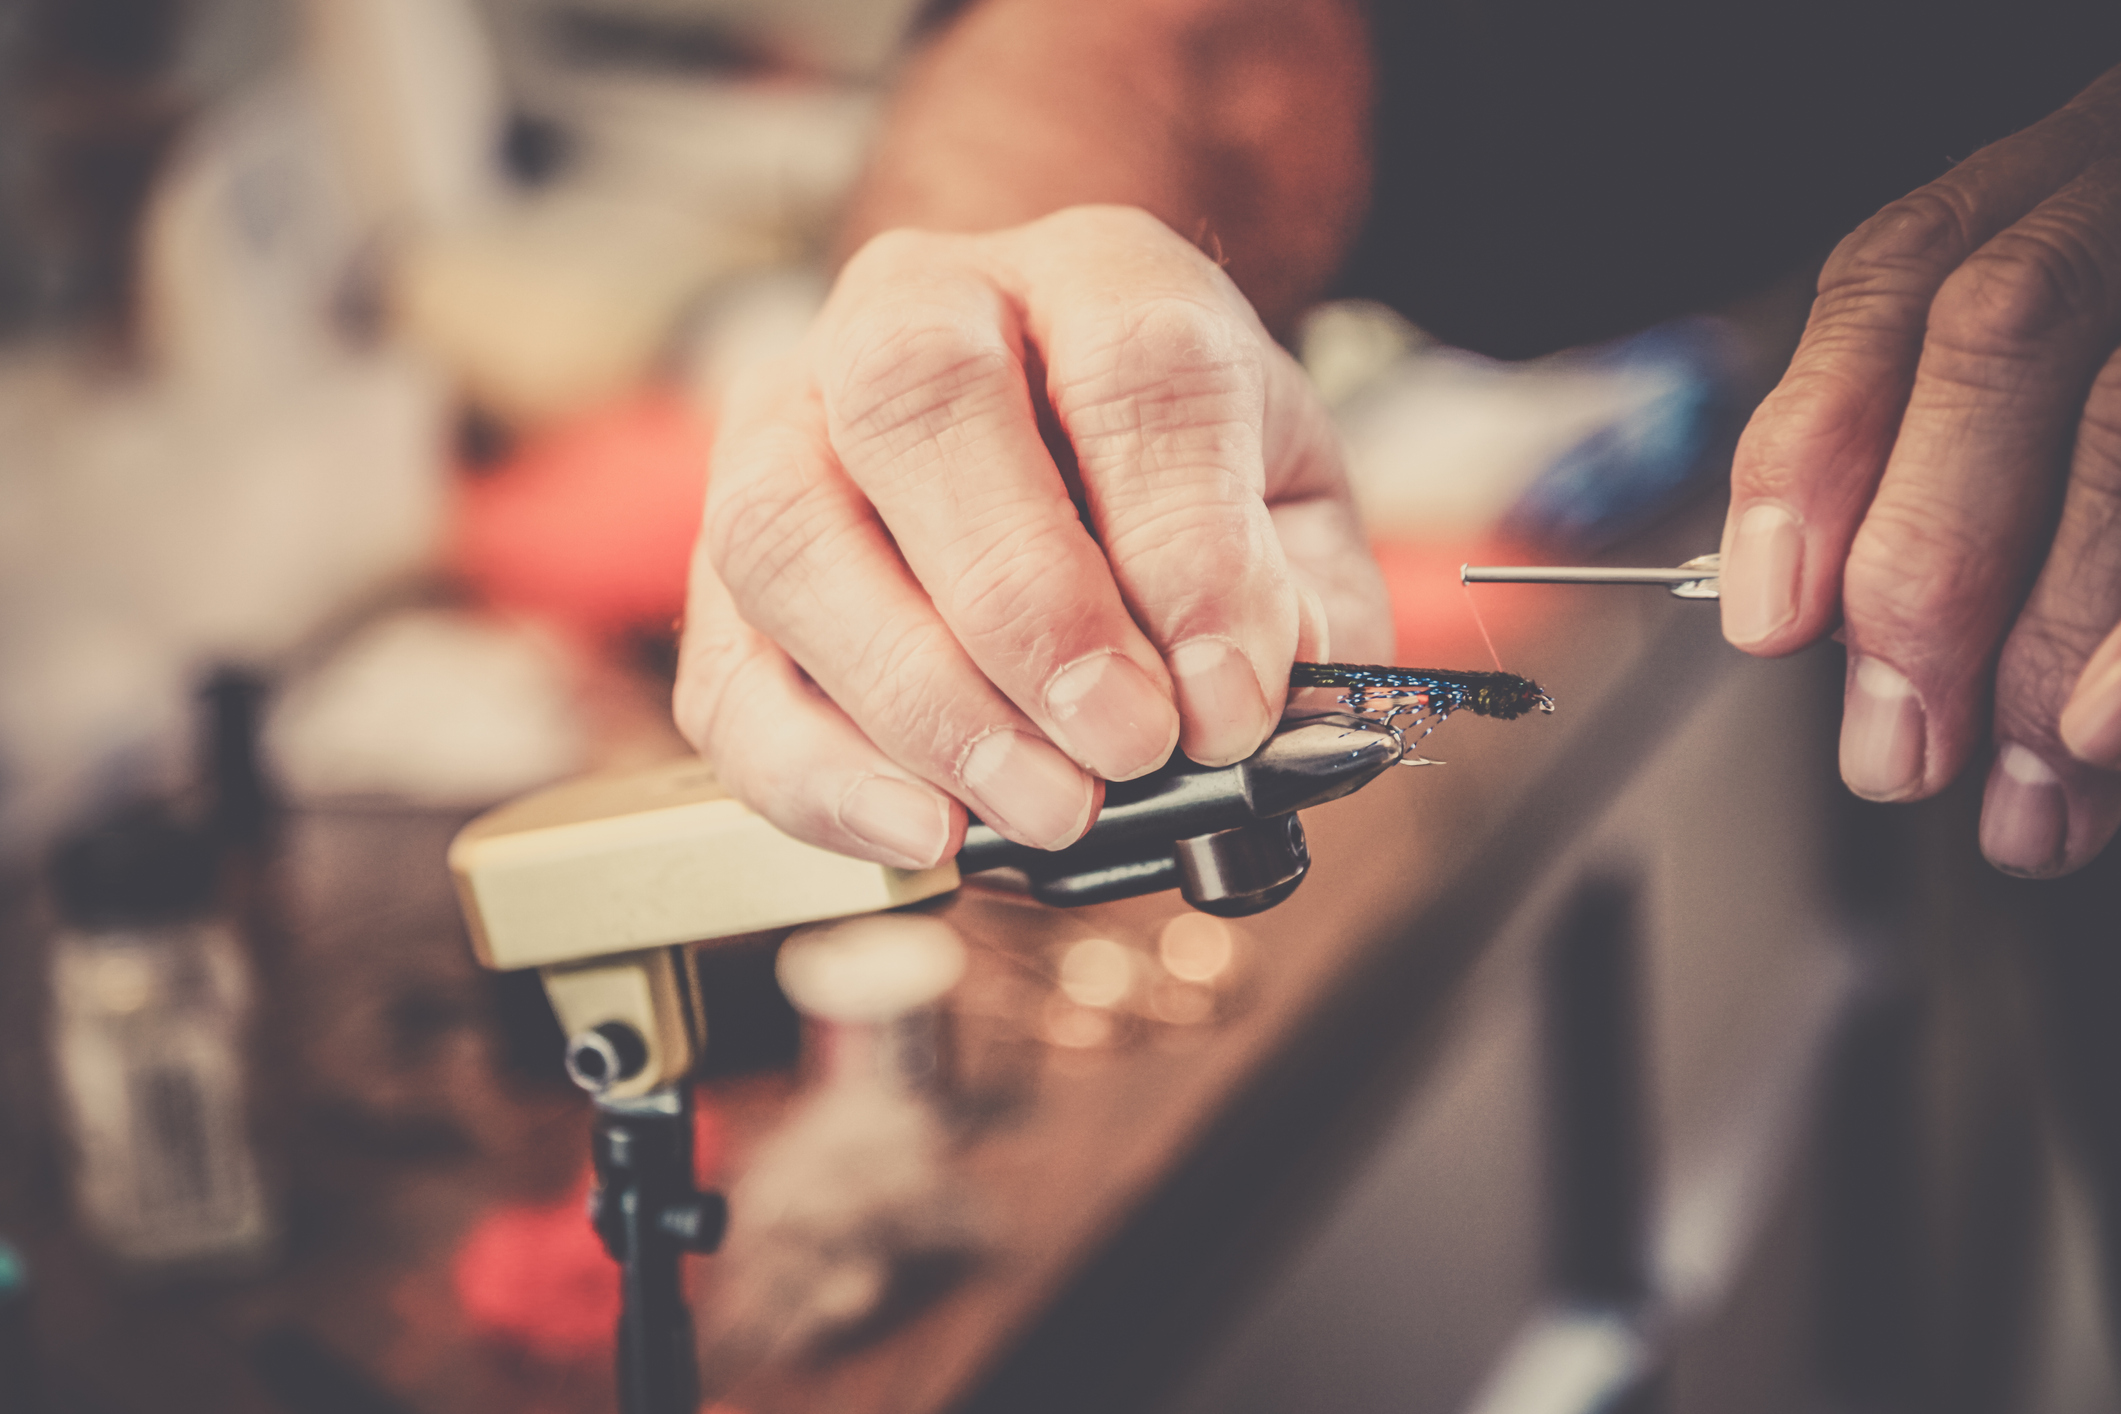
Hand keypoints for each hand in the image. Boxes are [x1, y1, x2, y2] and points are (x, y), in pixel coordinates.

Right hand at [674, 206, 1389, 867]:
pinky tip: (925, 834)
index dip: (1183, 546)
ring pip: (786, 534)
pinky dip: (820, 773)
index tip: (1228, 699)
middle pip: (916, 402)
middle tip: (1125, 747)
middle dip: (1028, 603)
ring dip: (923, 699)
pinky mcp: (721, 563)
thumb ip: (1294, 600)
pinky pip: (728, 673)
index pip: (1130, 366)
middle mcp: (915, 314)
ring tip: (1046, 810)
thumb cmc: (1174, 480)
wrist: (1052, 437)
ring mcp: (788, 426)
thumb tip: (1250, 700)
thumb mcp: (1289, 514)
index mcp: (1093, 275)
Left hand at [1720, 65, 2120, 876]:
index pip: (1897, 275)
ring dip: (2056, 632)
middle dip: (1929, 561)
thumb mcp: (2035, 404)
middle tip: (1897, 753)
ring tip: (2023, 799)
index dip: (1816, 444)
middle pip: (1999, 331)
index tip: (1768, 620)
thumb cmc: (2110, 414)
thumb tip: (1822, 630)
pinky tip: (2103, 738)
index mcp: (2042, 193)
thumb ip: (1940, 471)